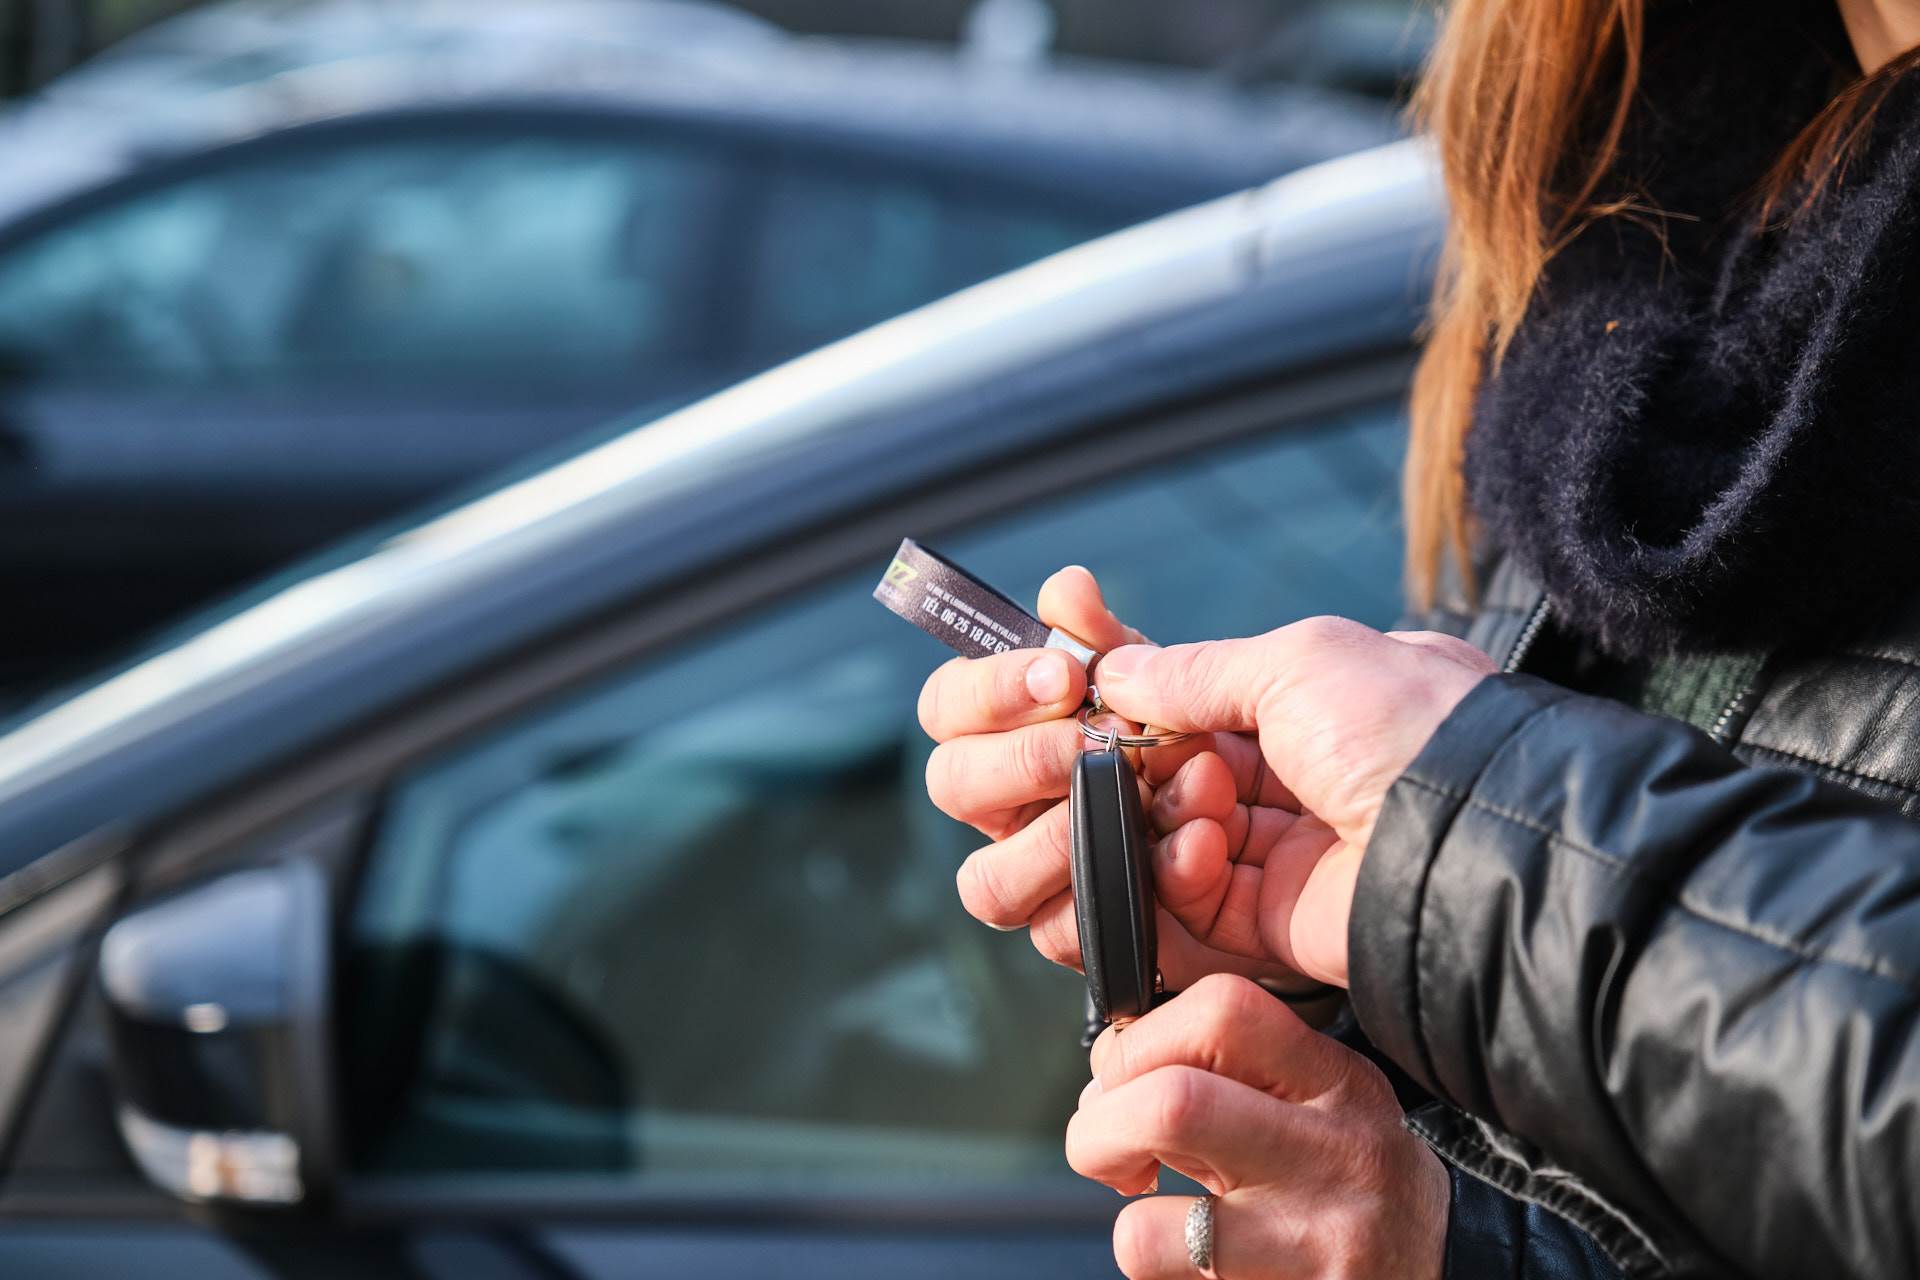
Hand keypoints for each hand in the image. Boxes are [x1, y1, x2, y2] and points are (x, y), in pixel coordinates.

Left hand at [1068, 974, 1447, 1278]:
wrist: (1442, 1274)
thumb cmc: (1348, 1185)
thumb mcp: (1319, 1106)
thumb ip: (1231, 1074)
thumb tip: (1107, 1076)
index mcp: (1336, 1080)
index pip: (1224, 1010)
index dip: (1139, 1038)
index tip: (1123, 1072)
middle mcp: (1335, 1154)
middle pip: (1173, 1105)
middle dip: (1099, 1123)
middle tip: (1101, 1141)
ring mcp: (1313, 1242)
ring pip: (1150, 1223)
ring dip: (1119, 1212)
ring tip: (1141, 1199)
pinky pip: (1163, 1274)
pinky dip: (1145, 1256)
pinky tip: (1182, 1253)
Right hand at [1095, 618, 1495, 985]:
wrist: (1470, 840)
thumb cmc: (1403, 730)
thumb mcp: (1299, 660)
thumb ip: (1198, 670)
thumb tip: (1116, 672)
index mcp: (1334, 702)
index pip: (1221, 703)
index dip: (1163, 705)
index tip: (1113, 701)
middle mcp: (1319, 776)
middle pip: (1197, 771)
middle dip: (1158, 761)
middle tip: (1138, 753)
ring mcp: (1302, 851)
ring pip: (1191, 835)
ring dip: (1173, 813)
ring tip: (1197, 797)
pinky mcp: (1285, 920)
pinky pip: (1205, 902)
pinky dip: (1182, 873)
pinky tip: (1198, 846)